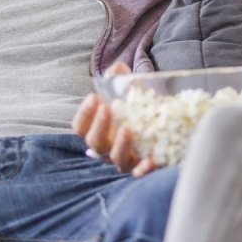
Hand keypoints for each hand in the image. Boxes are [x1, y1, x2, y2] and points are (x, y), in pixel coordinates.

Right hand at [71, 62, 155, 176]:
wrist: (160, 125)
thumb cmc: (136, 107)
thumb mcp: (127, 90)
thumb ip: (119, 78)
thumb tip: (117, 69)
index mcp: (97, 129)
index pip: (80, 127)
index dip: (84, 113)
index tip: (94, 96)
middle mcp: (107, 147)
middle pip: (95, 143)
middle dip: (99, 126)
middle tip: (107, 108)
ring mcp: (124, 159)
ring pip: (116, 158)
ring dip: (120, 145)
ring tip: (128, 129)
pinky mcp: (142, 166)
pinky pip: (140, 173)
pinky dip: (144, 169)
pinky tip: (151, 159)